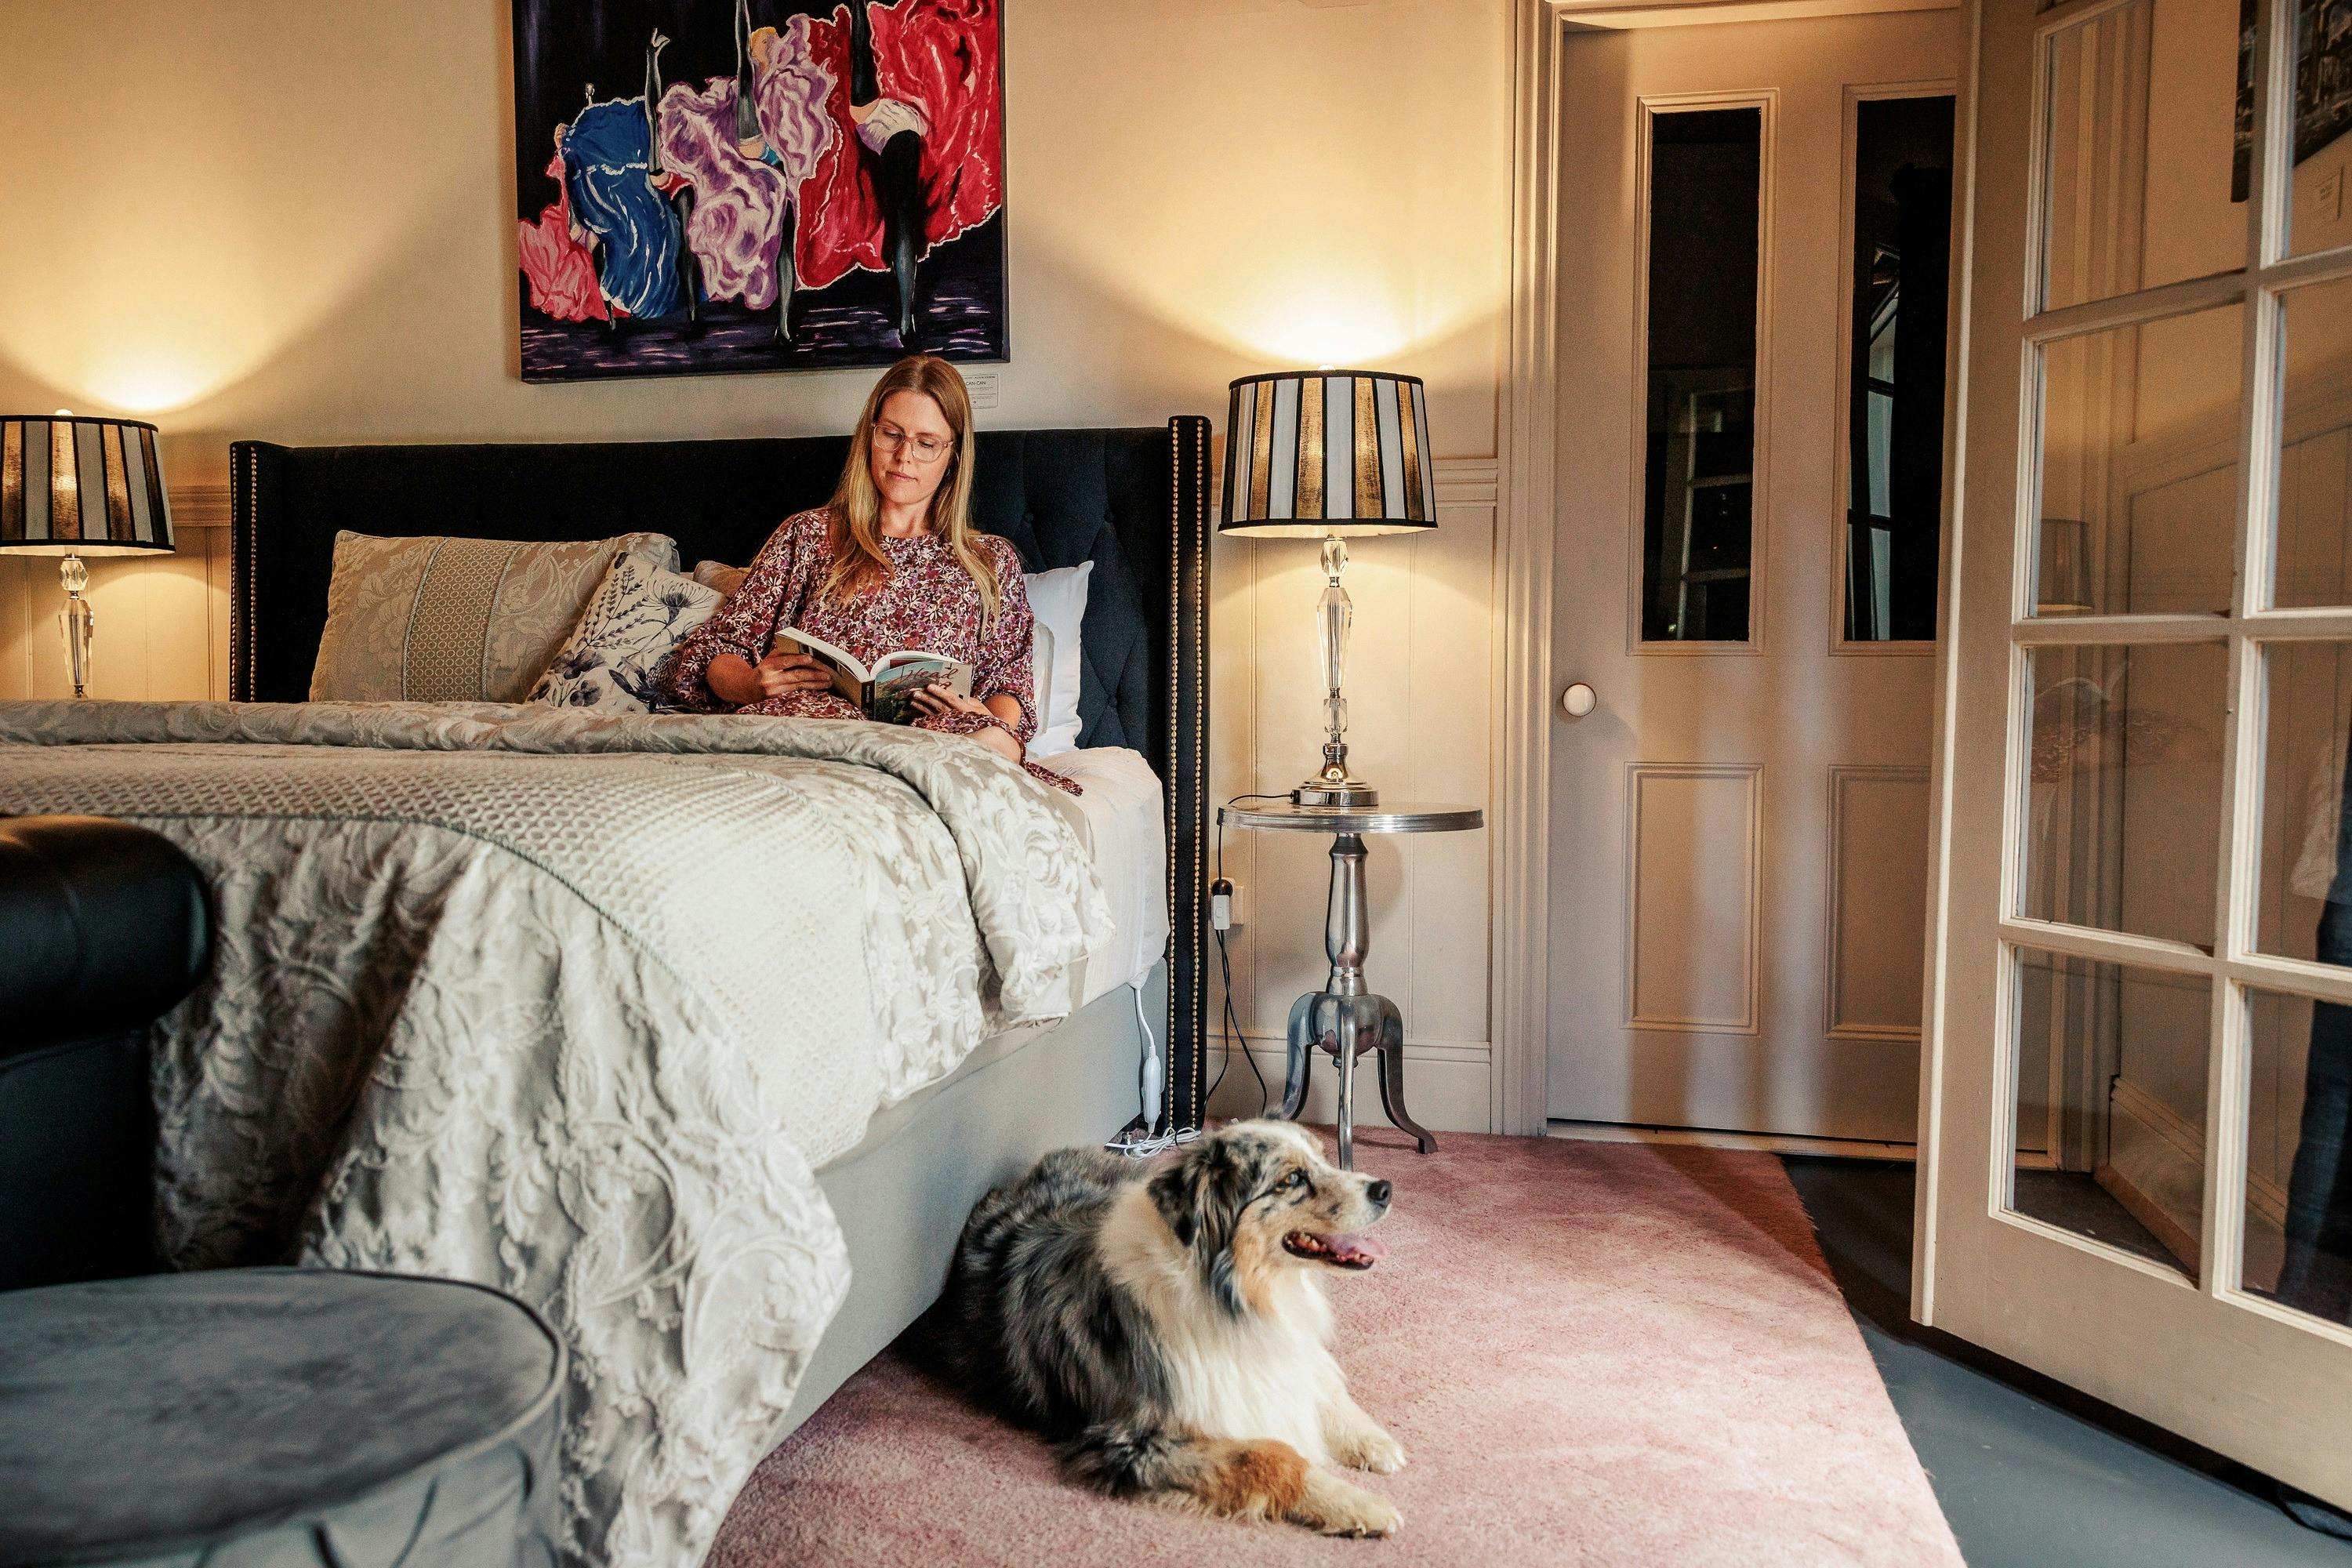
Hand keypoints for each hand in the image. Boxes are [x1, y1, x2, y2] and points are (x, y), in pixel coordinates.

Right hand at [709, 650, 830, 705]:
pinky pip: (796, 691)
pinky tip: (820, 686)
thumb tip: (805, 650)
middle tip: (828, 674)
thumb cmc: (762, 669)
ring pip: (799, 685)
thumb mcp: (769, 659)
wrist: (746, 688)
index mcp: (768, 665)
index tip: (810, 659)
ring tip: (829, 681)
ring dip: (815, 683)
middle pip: (795, 675)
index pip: (784, 662)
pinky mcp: (777, 697)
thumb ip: (783, 654)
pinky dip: (809, 688)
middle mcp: (770, 678)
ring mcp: (774, 689)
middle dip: (813, 674)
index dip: (797, 660)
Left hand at [913, 684, 1022, 762]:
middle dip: (926, 698)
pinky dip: (924, 717)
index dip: (939, 692)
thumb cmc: (985, 720)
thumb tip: (955, 692)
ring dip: (922, 707)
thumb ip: (969, 699)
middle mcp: (957, 718)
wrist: (989, 738)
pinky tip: (917, 712)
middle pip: (939, 706)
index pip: (951, 699)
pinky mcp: (947, 731)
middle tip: (915, 692)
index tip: (929, 686)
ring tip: (913, 700)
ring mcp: (951, 726)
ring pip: (934, 714)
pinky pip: (933, 723)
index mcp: (966, 710)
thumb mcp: (980, 708)